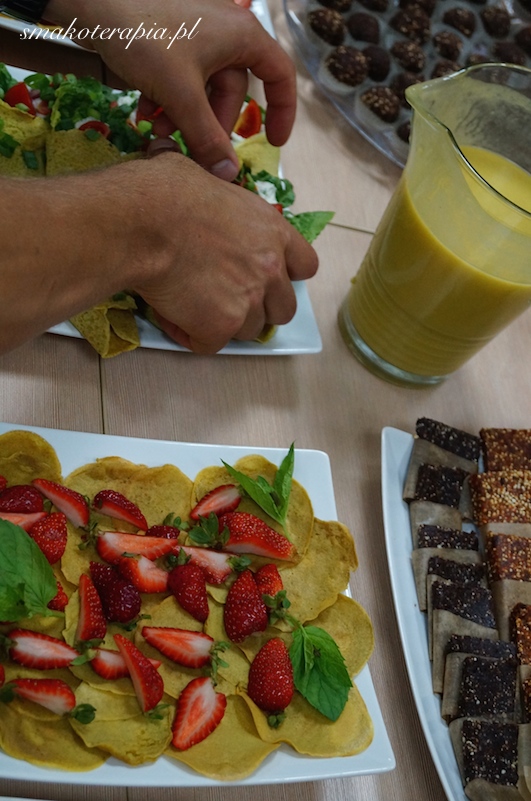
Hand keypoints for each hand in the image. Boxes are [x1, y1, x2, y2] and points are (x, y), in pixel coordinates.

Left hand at [45, 0, 296, 180]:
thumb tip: (229, 175)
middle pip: (232, 91)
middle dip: (209, 124)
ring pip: (202, 87)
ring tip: (158, 133)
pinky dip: (167, 98)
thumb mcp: (180, 94)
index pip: (279, 75)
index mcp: (242, 36)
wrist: (90, 0)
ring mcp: (198, 32)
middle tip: (191, 150)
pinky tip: (145, 113)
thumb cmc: (145, 36)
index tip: (273, 142)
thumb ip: (207, 138)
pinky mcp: (172, 36)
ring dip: (183, 116)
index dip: (281, 112)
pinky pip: (182, 75)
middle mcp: (226, 31)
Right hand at [127, 153, 317, 352]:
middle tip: (227, 298)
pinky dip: (192, 335)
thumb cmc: (164, 192)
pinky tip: (172, 316)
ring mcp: (248, 300)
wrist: (141, 222)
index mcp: (272, 230)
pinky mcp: (221, 326)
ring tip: (193, 305)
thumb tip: (202, 192)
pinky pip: (210, 344)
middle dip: (260, 308)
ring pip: (248, 330)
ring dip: (225, 323)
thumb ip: (221, 200)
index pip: (305, 266)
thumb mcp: (204, 178)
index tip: (263, 276)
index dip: (285, 276)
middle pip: (283, 308)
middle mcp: (270, 267)